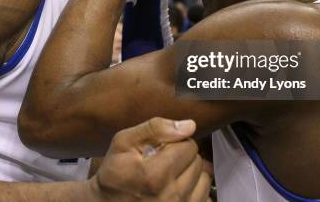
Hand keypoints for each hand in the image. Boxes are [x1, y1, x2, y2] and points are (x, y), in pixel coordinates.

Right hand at [89, 117, 211, 201]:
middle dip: (183, 157)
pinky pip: (205, 197)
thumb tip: (188, 126)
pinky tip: (177, 188)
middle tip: (163, 162)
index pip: (188, 146)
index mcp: (155, 174)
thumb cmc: (114, 173)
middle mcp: (171, 196)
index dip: (175, 142)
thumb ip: (155, 128)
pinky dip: (194, 190)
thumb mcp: (123, 142)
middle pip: (197, 162)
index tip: (161, 148)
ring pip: (204, 179)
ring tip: (170, 175)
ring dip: (190, 174)